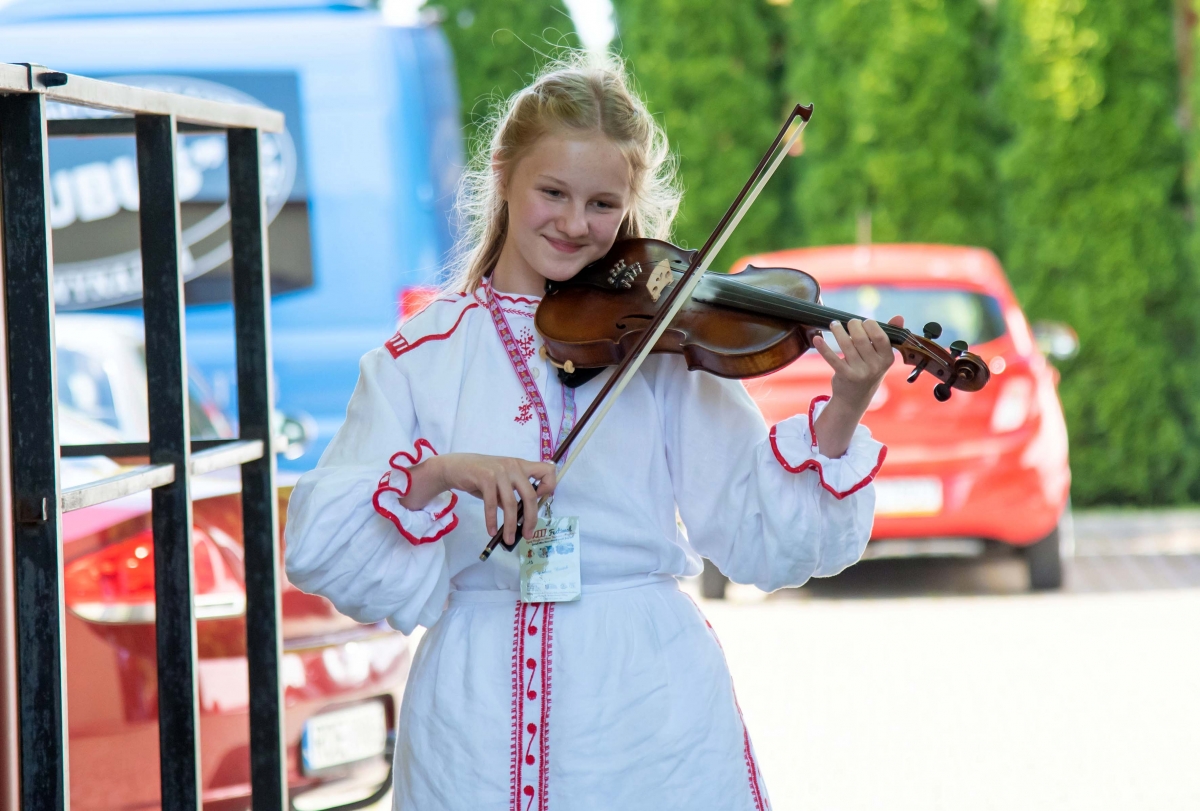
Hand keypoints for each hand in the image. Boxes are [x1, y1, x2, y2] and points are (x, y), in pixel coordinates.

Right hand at [402, 453, 555, 546]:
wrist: (455, 467)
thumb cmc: (480, 476)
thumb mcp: (501, 483)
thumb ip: (513, 495)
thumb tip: (523, 518)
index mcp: (521, 466)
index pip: (548, 470)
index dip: (549, 486)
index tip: (541, 500)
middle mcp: (514, 466)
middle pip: (531, 495)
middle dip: (531, 519)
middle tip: (527, 534)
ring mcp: (500, 471)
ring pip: (511, 503)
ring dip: (510, 525)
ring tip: (508, 539)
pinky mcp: (485, 477)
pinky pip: (492, 504)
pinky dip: (492, 520)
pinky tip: (491, 530)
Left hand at [813, 316, 903, 407]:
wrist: (855, 398)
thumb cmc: (869, 370)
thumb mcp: (882, 357)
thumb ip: (889, 336)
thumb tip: (899, 316)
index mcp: (887, 359)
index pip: (880, 336)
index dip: (870, 325)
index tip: (863, 322)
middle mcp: (876, 367)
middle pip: (861, 338)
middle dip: (853, 325)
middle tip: (848, 323)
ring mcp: (860, 372)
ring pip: (847, 344)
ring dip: (838, 331)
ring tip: (834, 324)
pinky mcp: (845, 376)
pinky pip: (833, 358)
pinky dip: (824, 347)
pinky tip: (817, 338)